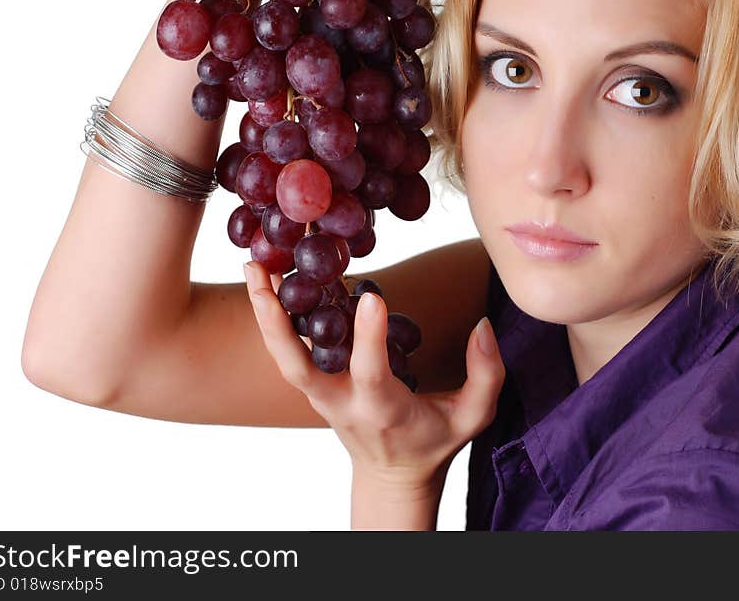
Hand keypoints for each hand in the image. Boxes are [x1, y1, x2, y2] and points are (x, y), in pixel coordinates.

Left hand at [243, 261, 506, 489]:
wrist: (392, 473)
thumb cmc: (433, 441)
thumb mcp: (472, 417)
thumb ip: (485, 375)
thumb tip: (482, 326)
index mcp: (382, 409)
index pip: (371, 372)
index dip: (370, 338)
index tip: (372, 298)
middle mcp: (341, 401)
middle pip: (295, 365)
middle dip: (275, 322)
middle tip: (260, 274)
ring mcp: (321, 393)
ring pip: (283, 356)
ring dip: (264, 312)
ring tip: (252, 265)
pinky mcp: (315, 383)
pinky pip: (290, 350)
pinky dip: (276, 316)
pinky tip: (269, 278)